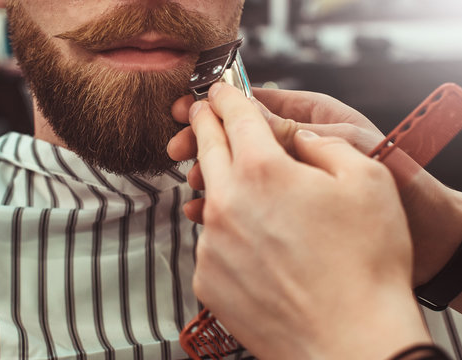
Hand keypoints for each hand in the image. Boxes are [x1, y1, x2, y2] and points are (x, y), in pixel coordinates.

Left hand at [186, 83, 430, 358]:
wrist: (352, 341)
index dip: (226, 96)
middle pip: (207, 149)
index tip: (217, 90)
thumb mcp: (366, 180)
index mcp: (263, 171)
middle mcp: (227, 203)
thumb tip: (302, 141)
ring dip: (219, 183)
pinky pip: (210, 240)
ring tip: (240, 187)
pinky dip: (226, 231)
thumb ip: (325, 147)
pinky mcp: (207, 277)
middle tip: (202, 114)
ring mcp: (212, 244)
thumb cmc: (365, 265)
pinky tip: (254, 243)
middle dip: (204, 125)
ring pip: (208, 198)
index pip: (235, 117)